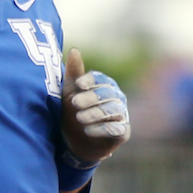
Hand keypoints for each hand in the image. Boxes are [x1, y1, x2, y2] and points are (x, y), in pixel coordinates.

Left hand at [60, 49, 129, 163]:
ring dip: (95, 114)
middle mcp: (117, 98)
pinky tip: (88, 131)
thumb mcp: (69, 92)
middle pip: (107, 94)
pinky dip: (102, 129)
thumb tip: (74, 50)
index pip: (101, 79)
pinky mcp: (123, 133)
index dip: (91, 80)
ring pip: (113, 110)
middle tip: (74, 103)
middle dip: (91, 98)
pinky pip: (117, 129)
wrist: (74, 142)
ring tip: (80, 118)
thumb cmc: (73, 112)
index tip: (79, 85)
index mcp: (105, 85)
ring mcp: (122, 115)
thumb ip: (73, 72)